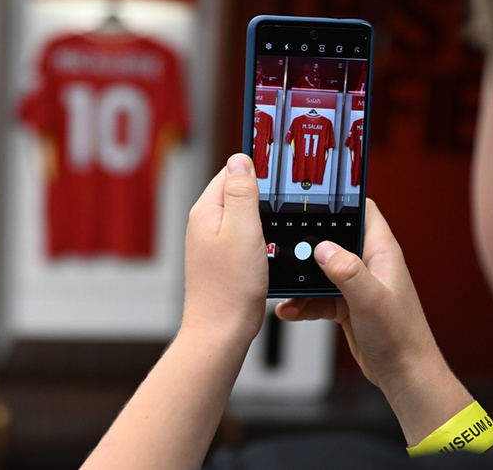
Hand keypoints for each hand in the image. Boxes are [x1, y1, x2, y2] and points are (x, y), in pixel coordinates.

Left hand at [183, 153, 268, 348]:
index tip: (281, 168)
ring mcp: (212, 243)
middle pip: (237, 192)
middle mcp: (204, 224)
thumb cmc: (230, 288)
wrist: (221, 332)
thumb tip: (240, 159)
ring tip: (281, 221)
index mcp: (206, 211)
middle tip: (287, 197)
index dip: (257, 167)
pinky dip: (259, 237)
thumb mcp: (243, 230)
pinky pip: (244, 237)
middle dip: (261, 193)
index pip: (231, 171)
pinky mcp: (222, 260)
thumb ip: (241, 193)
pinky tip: (272, 245)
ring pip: (242, 216)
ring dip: (262, 216)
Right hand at [276, 199, 470, 444]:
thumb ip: (347, 271)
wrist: (404, 376)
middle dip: (307, 242)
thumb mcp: (371, 300)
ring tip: (282, 287)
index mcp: (381, 253)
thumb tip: (322, 247)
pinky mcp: (345, 304)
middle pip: (332, 239)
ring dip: (300, 279)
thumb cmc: (402, 338)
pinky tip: (289, 310)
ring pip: (319, 270)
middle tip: (283, 244)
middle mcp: (368, 264)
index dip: (341, 199)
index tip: (314, 195)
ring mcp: (356, 284)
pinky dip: (302, 303)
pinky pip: (316, 296)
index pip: (362, 210)